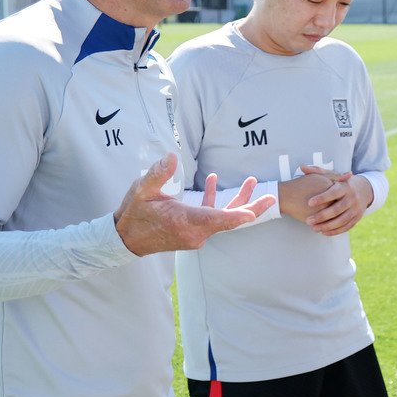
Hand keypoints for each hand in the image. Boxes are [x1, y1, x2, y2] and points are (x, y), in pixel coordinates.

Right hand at [114, 154, 274, 255]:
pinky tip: (212, 179)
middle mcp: (194, 231)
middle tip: (271, 197)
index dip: (236, 215)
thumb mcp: (141, 191)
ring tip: (252, 181)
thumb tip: (171, 156)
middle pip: (228, 220)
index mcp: (184, 221)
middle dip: (251, 207)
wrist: (125, 239)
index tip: (253, 212)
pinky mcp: (192, 230)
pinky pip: (210, 216)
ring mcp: (195, 233)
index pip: (216, 219)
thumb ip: (158, 174)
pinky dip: (213, 200)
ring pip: (222, 218)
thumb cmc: (133, 215)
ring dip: (237, 200)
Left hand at [301, 166, 373, 235]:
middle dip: (322, 216)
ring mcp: (355, 209)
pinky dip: (335, 231)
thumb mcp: (333, 176)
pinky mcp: (357, 218)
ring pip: (341, 220)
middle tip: (308, 220)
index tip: (309, 202)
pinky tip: (323, 232)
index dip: (322, 198)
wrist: (365, 190)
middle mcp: (352, 198)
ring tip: (313, 228)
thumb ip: (318, 171)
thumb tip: (302, 167)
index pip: (333, 193)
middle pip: (337, 209)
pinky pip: (346, 227)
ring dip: (327, 226)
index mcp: (345, 187)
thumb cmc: (342, 183)